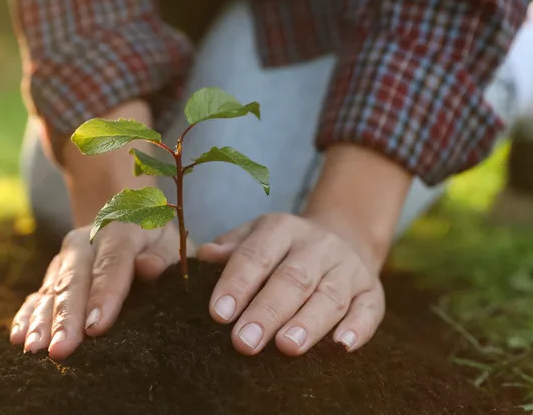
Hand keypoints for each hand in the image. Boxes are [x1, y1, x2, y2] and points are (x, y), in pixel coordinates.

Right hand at [9, 222, 186, 359]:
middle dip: (66, 317)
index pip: (112, 264)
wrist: (126, 214)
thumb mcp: (170, 242)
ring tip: (35, 350)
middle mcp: (86, 242)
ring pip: (52, 290)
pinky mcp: (53, 273)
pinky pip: (37, 295)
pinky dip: (26, 316)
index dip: (104, 296)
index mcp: (120, 230)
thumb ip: (163, 256)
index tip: (96, 327)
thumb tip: (149, 268)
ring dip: (42, 321)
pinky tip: (18, 338)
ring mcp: (66, 258)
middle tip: (61, 349)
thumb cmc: (155, 240)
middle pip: (75, 280)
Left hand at [198, 213, 384, 355]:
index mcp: (282, 229)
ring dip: (309, 323)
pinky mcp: (373, 292)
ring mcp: (348, 268)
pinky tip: (342, 346)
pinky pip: (369, 309)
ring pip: (330, 295)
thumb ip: (230, 247)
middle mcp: (318, 246)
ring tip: (287, 347)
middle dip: (268, 311)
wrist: (343, 236)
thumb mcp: (254, 236)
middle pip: (293, 278)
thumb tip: (204, 255)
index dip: (238, 283)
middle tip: (245, 342)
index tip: (219, 314)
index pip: (257, 255)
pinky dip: (358, 328)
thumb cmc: (282, 248)